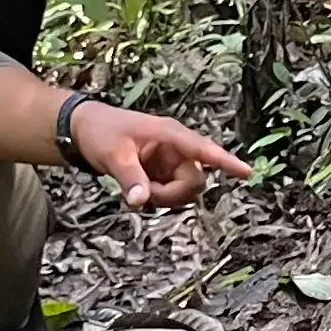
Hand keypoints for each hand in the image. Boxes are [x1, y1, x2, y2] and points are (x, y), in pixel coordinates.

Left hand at [68, 101, 254, 211]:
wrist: (84, 129)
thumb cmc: (101, 131)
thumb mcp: (113, 154)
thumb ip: (129, 178)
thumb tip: (142, 201)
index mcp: (170, 134)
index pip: (203, 149)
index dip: (226, 161)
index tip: (246, 173)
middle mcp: (176, 148)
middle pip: (194, 180)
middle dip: (174, 194)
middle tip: (146, 195)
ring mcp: (169, 162)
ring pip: (184, 190)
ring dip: (165, 198)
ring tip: (138, 191)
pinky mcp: (162, 173)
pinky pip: (171, 193)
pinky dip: (158, 198)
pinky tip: (138, 192)